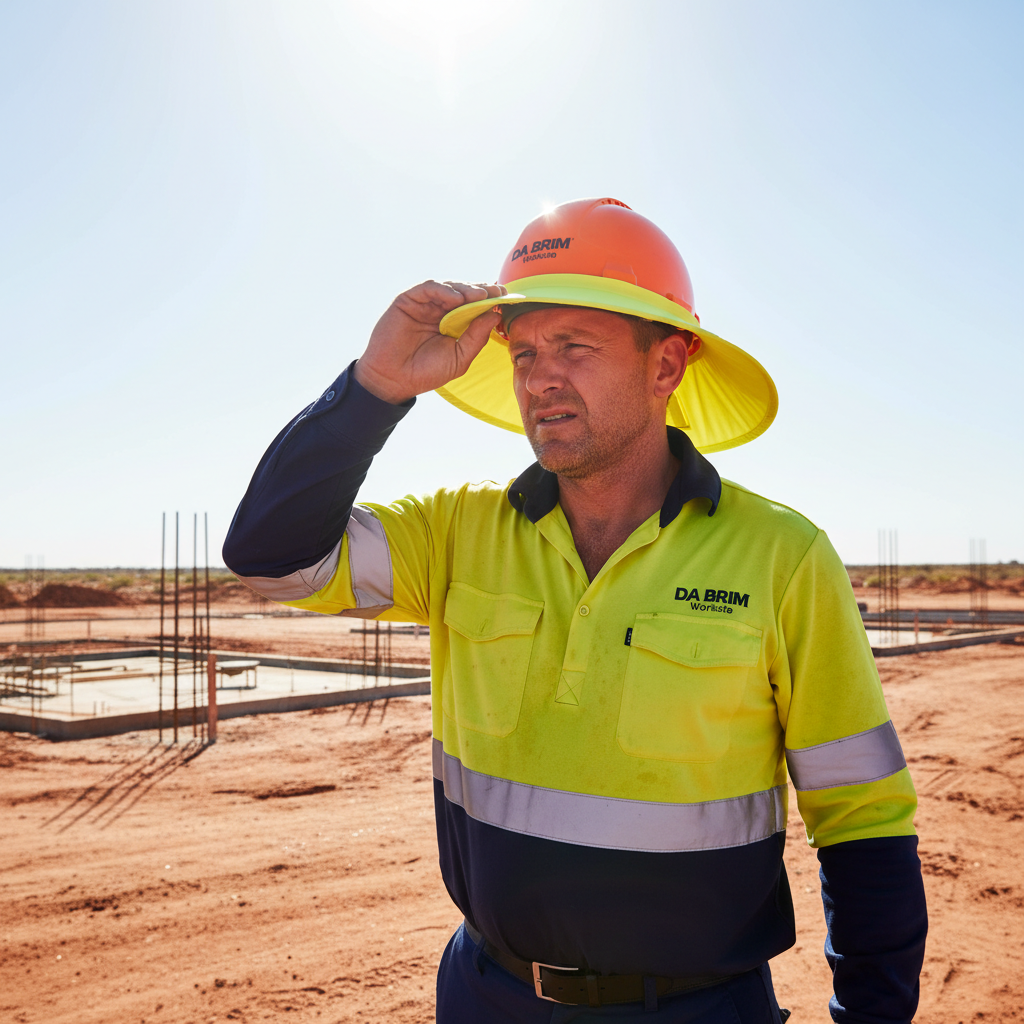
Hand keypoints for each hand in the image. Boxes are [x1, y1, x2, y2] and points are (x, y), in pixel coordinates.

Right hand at [354, 280, 506, 404]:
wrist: (394, 380)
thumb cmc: (427, 372)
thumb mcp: (460, 357)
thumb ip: (477, 337)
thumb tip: (495, 314)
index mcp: (454, 323)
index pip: (475, 306)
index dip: (490, 300)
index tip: (506, 298)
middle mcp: (440, 310)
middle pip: (465, 293)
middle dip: (482, 291)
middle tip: (497, 291)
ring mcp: (424, 304)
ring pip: (449, 287)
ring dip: (466, 289)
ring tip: (479, 295)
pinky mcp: (408, 300)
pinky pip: (428, 288)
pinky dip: (444, 290)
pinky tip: (456, 298)